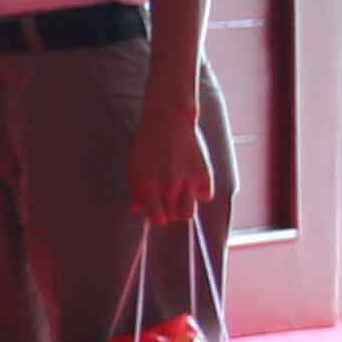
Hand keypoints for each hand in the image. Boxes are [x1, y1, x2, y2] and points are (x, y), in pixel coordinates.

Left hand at [133, 88, 216, 219]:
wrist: (168, 121)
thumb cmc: (147, 144)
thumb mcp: (136, 166)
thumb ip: (137, 190)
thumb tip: (137, 208)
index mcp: (148, 187)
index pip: (158, 219)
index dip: (158, 215)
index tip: (158, 209)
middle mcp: (168, 189)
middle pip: (174, 217)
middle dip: (170, 211)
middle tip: (169, 199)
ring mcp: (187, 183)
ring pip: (189, 212)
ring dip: (185, 206)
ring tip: (180, 194)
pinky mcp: (204, 176)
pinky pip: (205, 196)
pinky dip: (200, 192)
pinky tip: (193, 181)